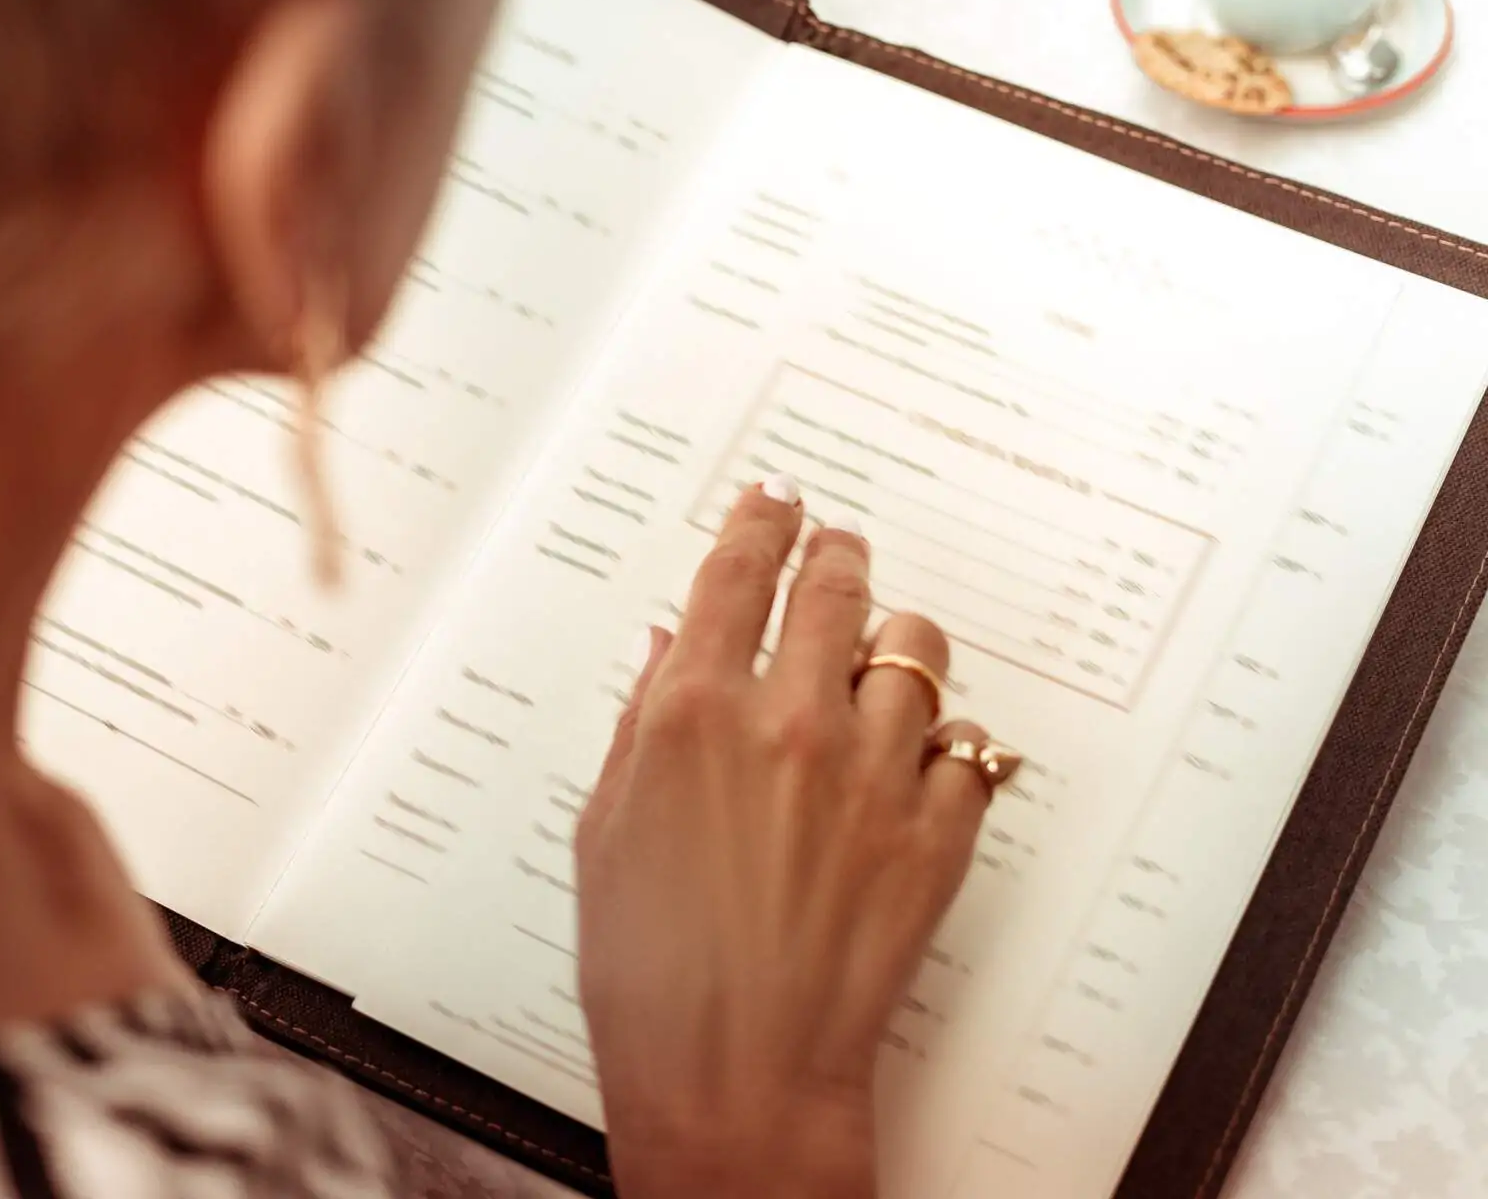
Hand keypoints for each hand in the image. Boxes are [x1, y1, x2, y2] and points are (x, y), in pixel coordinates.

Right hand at [576, 479, 1007, 1198]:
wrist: (735, 1074)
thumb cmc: (652, 972)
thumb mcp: (606, 831)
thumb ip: (640, 725)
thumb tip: (668, 650)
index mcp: (695, 715)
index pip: (736, 574)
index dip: (759, 522)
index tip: (775, 500)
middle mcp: (791, 725)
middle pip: (836, 588)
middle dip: (836, 554)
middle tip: (836, 549)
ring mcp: (874, 776)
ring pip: (916, 654)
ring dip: (897, 643)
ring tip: (886, 657)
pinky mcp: (936, 835)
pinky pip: (968, 749)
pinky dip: (948, 743)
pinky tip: (922, 759)